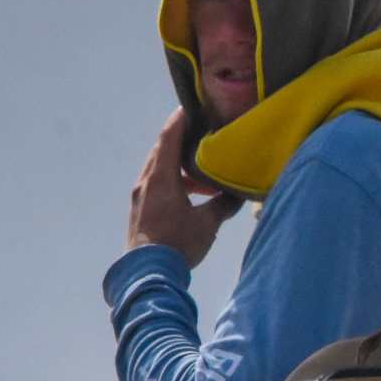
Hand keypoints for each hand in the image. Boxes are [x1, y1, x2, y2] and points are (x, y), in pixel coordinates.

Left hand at [127, 108, 242, 267]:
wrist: (147, 274)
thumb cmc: (177, 244)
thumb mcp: (207, 224)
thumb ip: (223, 205)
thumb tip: (239, 194)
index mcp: (160, 178)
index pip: (168, 137)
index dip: (180, 119)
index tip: (192, 106)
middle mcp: (146, 182)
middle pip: (162, 150)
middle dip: (182, 140)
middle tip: (202, 133)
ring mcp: (141, 196)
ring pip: (160, 169)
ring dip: (180, 166)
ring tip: (203, 172)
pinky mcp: (140, 209)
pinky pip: (157, 184)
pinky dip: (173, 181)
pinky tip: (191, 195)